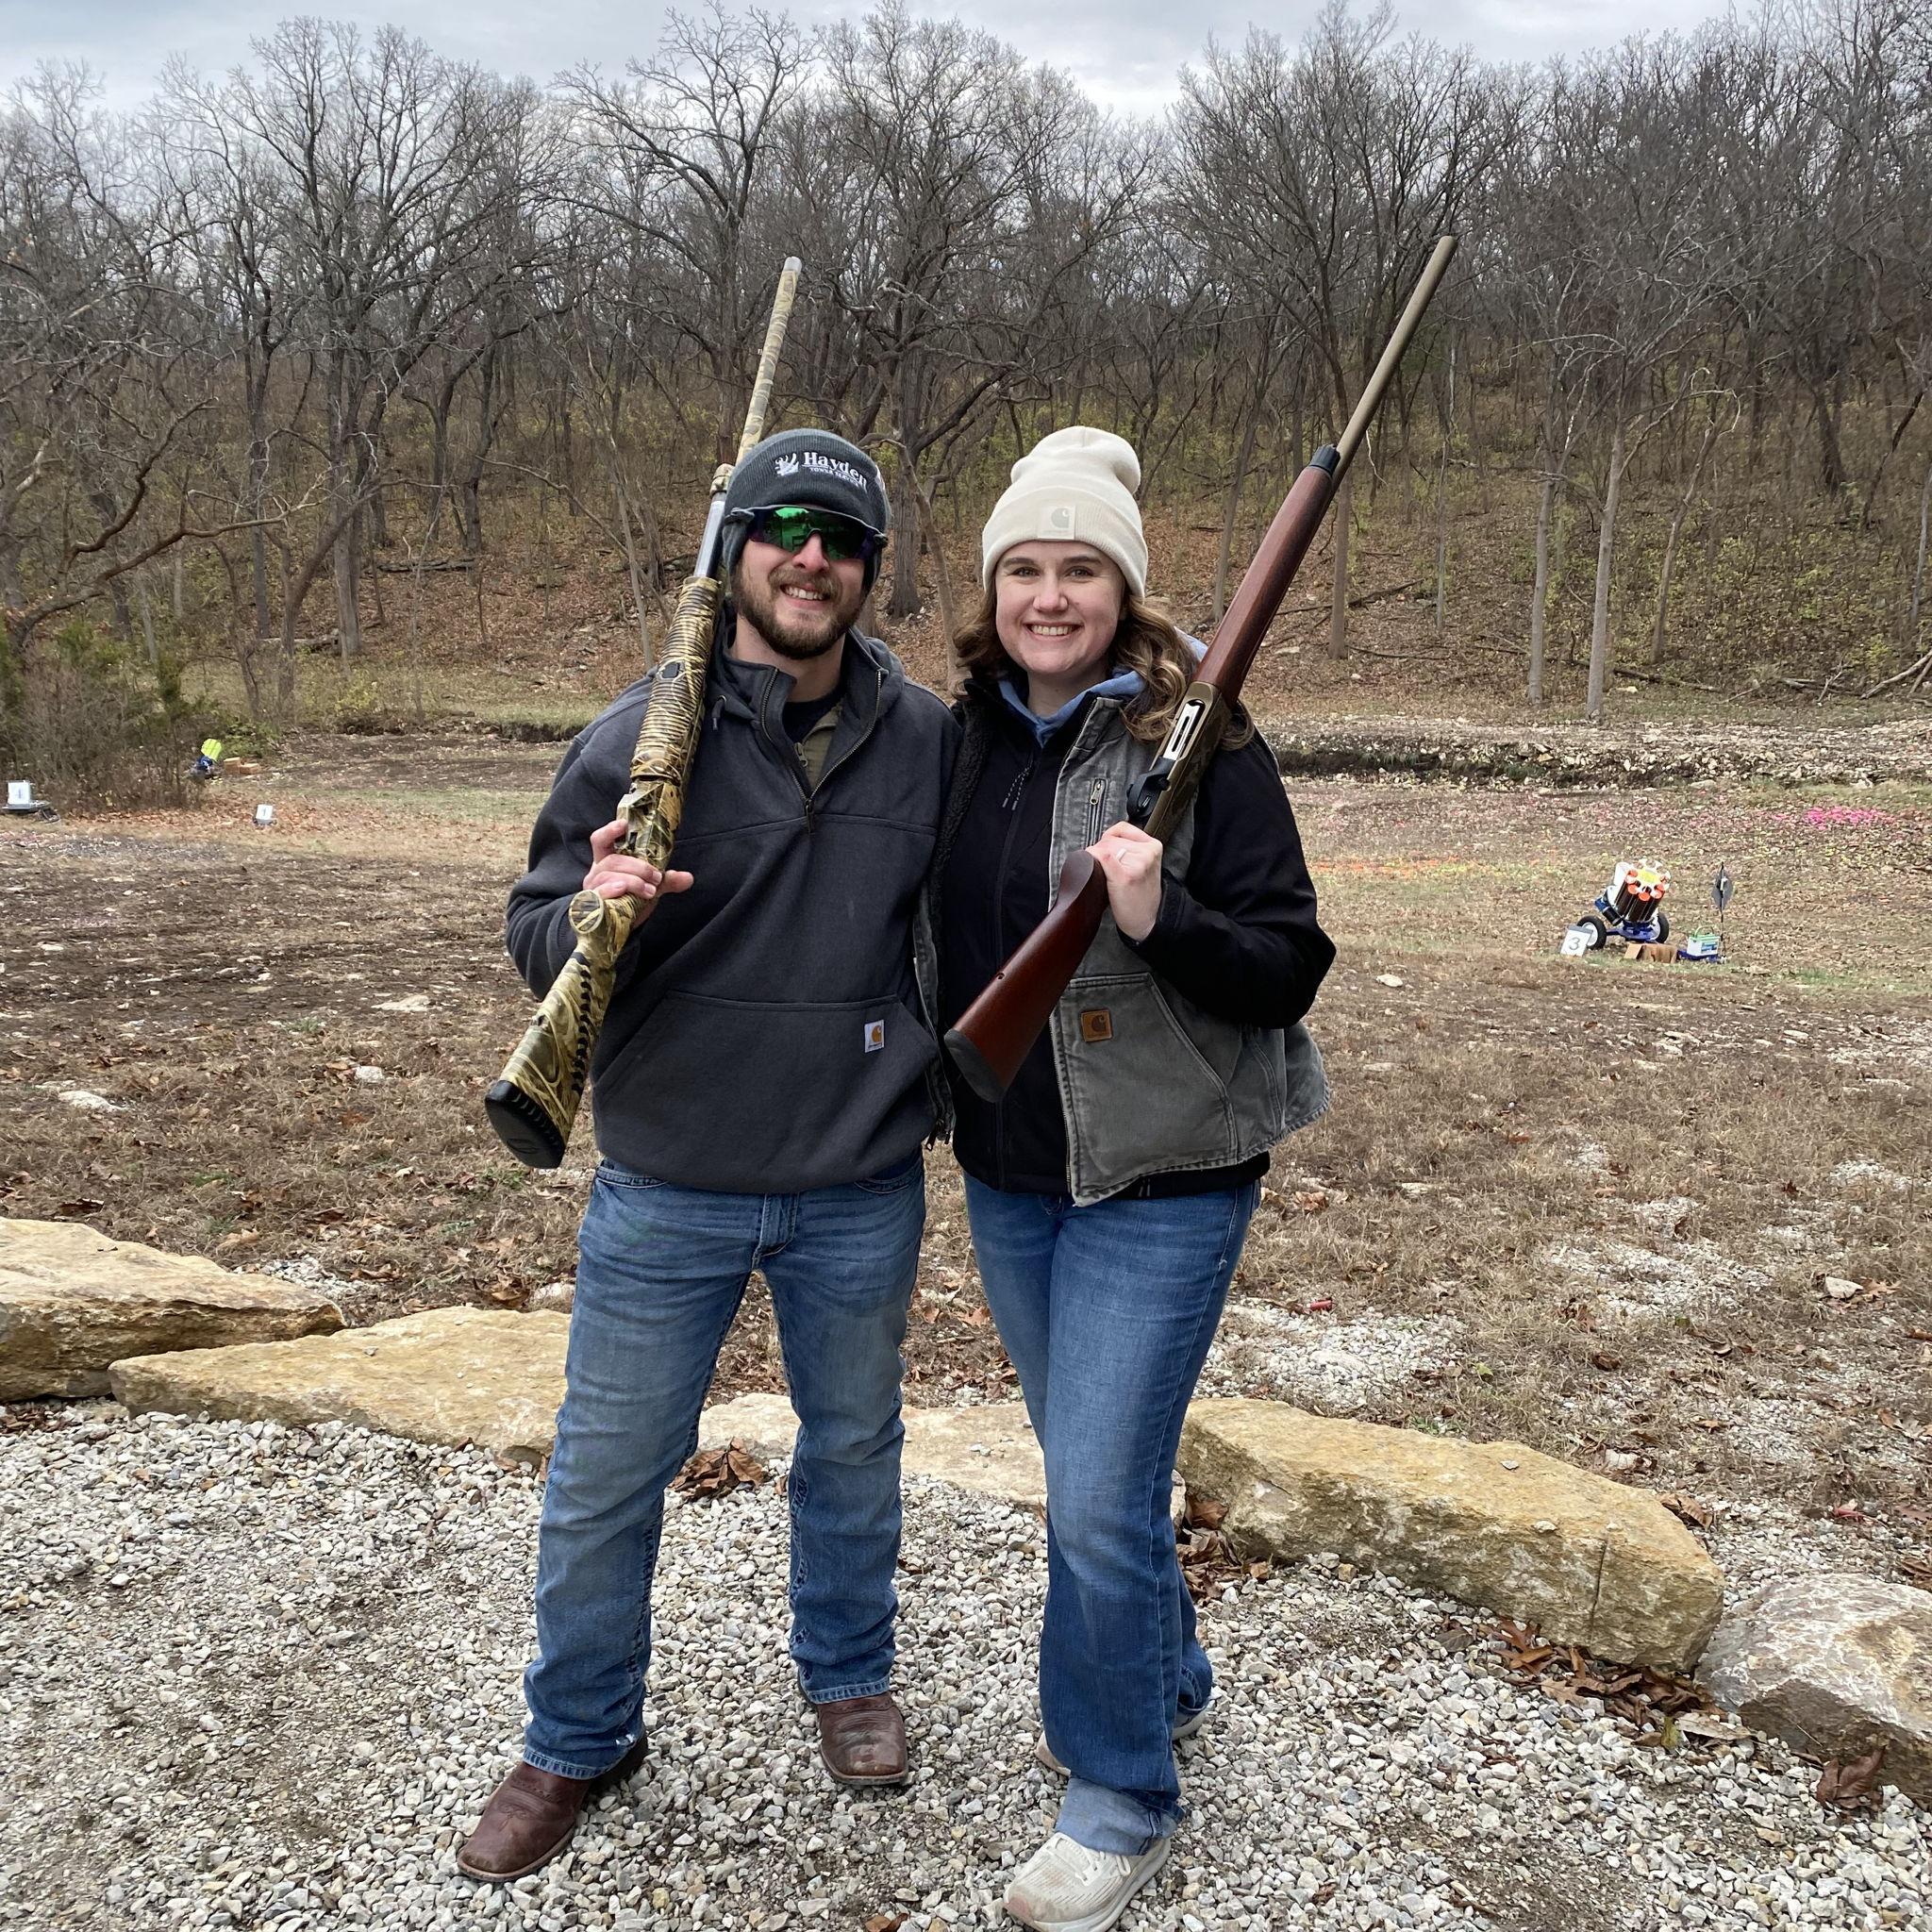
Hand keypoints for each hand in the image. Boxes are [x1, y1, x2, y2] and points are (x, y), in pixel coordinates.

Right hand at [583, 818, 693, 913]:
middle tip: (657, 877)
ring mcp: (592, 888)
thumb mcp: (650, 887)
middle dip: (638, 867)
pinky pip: (600, 892)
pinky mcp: (591, 904)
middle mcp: (596, 873)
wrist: (618, 928)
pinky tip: (624, 890)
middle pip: (613, 860)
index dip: (610, 830)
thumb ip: (667, 881)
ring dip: (633, 880)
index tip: (624, 825)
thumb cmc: (629, 901)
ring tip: (650, 891)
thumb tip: (688, 878)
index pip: (601, 840)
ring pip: (608, 875)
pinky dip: (614, 888)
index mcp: (606, 862)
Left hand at [1087, 821, 1162, 941]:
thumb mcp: (1144, 864)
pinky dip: (1094, 860)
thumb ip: (1130, 847)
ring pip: (1103, 848)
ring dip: (1097, 860)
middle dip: (1102, 853)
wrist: (1148, 920)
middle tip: (1109, 871)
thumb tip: (1103, 840)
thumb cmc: (1142, 895)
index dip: (1108, 841)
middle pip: (1109, 840)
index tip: (1109, 854)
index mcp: (1153, 846)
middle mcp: (1146, 853)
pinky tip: (1098, 872)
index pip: (1121, 829)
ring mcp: (1137, 863)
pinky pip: (1103, 857)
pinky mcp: (1125, 876)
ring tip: (1109, 877)